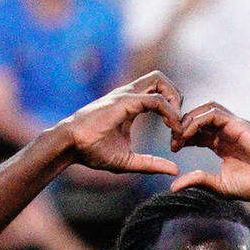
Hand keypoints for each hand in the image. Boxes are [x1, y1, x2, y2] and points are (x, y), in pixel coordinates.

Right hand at [56, 74, 184, 177]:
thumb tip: (175, 170)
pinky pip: (155, 99)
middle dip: (176, 97)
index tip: (176, 137)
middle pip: (161, 79)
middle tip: (178, 124)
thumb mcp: (129, 161)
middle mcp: (129, 95)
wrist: (71, 147)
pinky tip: (171, 128)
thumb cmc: (92, 152)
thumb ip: (152, 164)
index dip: (173, 112)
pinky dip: (169, 112)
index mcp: (130, 104)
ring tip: (176, 125)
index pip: (159, 93)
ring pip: (160, 80)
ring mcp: (126, 95)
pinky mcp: (124, 102)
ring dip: (175, 99)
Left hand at [170, 101, 249, 200]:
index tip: (173, 149)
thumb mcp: (220, 186)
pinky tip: (189, 134)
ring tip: (179, 136)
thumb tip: (173, 187)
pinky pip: (214, 113)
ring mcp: (234, 126)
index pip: (196, 131)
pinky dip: (198, 120)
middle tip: (173, 143)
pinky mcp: (239, 124)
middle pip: (198, 116)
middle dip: (182, 126)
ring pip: (205, 110)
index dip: (182, 136)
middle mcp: (227, 131)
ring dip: (188, 120)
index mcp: (222, 144)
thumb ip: (199, 181)